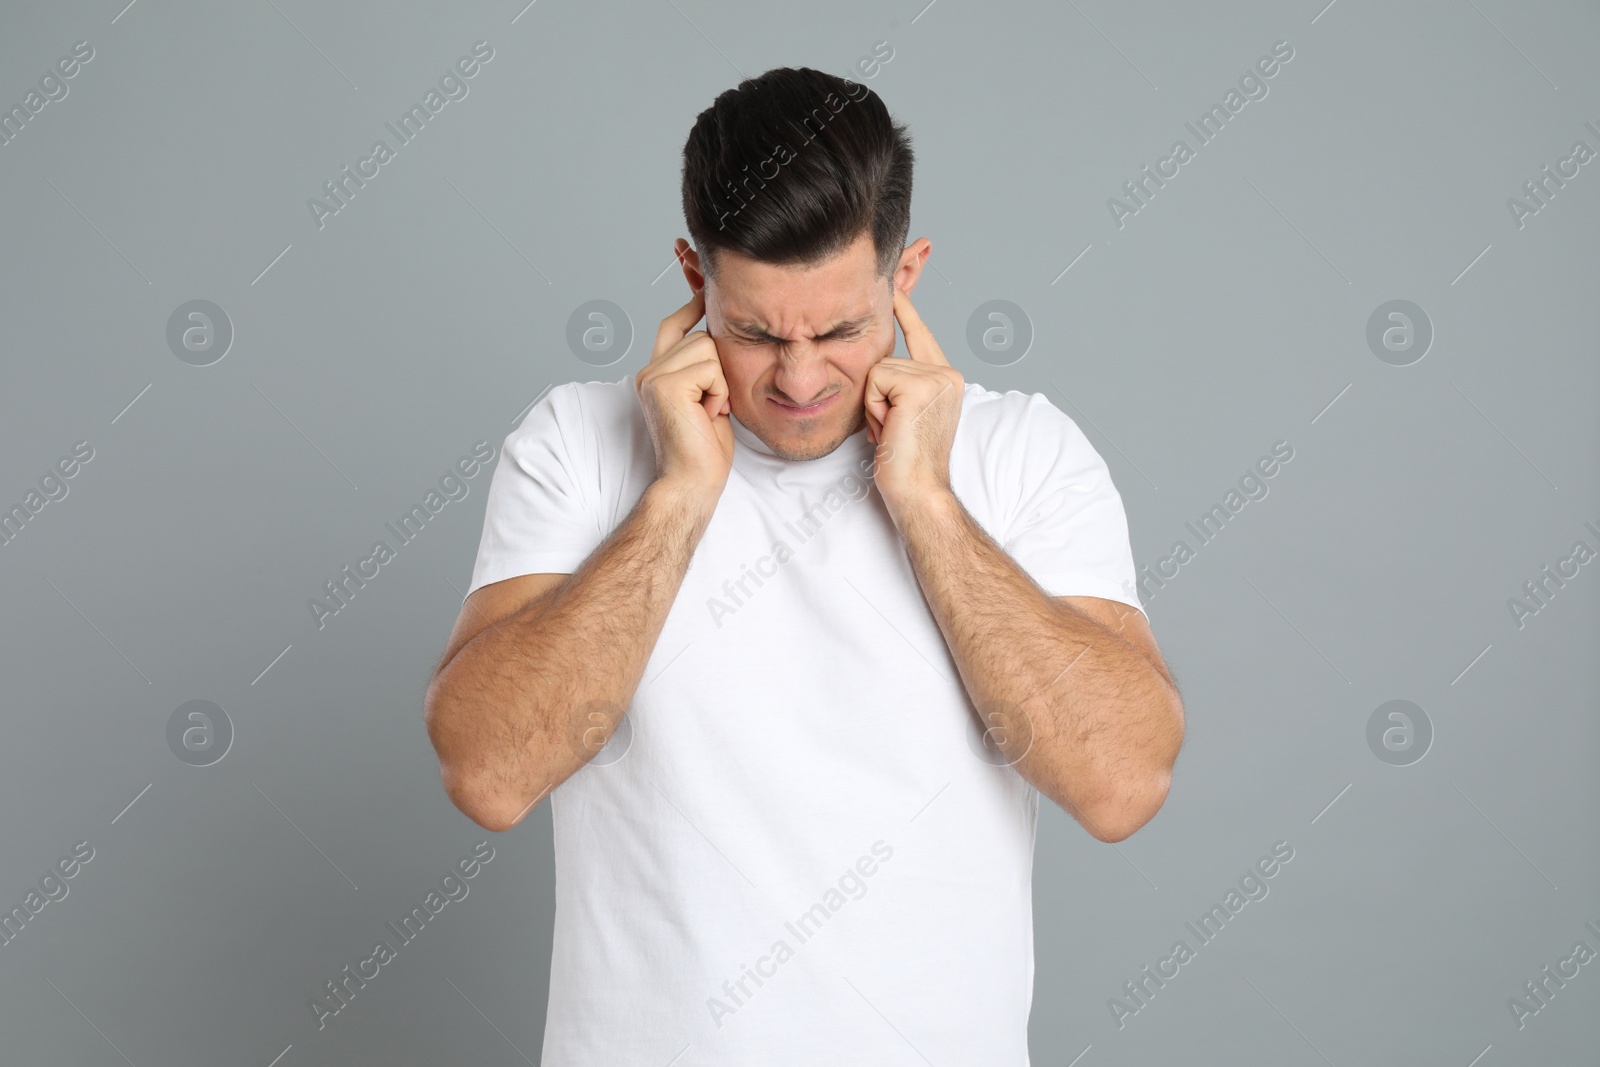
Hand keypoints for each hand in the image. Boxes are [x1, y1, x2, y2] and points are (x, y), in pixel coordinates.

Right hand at [635, 287, 733, 507]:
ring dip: (720, 382)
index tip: (699, 276)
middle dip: (718, 370)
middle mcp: (648, 371)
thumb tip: (718, 333)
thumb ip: (705, 367)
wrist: (692, 483)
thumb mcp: (709, 397)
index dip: (692, 302)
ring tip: (709, 411)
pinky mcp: (664, 384)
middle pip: (700, 335)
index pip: (673, 324)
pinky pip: (710, 368)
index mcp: (656, 373)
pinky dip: (719, 392)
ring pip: (706, 348)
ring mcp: (652, 376)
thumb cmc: (704, 449)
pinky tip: (708, 414)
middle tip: (712, 406)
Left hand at [864, 288, 963, 518]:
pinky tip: (891, 429)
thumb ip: (897, 383)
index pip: (920, 332)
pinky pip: (874, 380)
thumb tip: (877, 362)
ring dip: (874, 405)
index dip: (905, 305)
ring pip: (876, 370)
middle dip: (876, 396)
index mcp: (946, 377)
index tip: (903, 266)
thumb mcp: (901, 412)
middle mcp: (948, 373)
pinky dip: (873, 408)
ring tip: (893, 430)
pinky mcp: (920, 386)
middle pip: (884, 358)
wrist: (919, 492)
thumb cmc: (905, 462)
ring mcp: (938, 377)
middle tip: (893, 428)